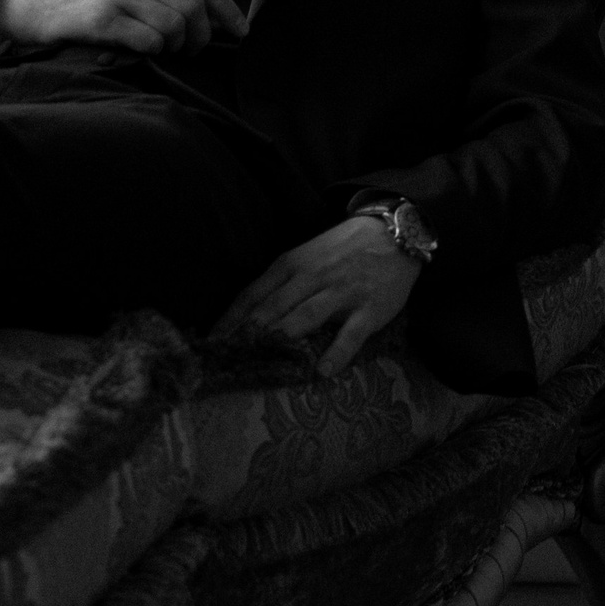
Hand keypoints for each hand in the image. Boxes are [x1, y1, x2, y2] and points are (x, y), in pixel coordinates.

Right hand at [0, 0, 246, 57]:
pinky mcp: (103, 18)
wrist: (30, 2)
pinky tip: (140, 52)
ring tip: (164, 52)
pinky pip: (150, 41)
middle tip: (191, 52)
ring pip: (176, 25)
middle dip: (202, 37)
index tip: (241, 32)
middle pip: (194, 6)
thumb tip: (207, 18)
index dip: (228, 10)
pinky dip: (154, 53)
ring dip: (177, 47)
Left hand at [214, 214, 420, 367]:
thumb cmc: (340, 251)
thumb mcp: (305, 258)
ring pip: (306, 316)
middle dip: (250, 334)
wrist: (393, 234)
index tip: (211, 343)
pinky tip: (322, 372)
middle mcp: (311, 277)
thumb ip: (280, 284)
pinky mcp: (368, 309)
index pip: (252, 294)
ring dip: (284, 339)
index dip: (231, 320)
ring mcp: (340, 292)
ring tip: (266, 363)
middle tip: (230, 360)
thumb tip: (248, 317)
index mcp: (290, 264)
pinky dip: (336, 353)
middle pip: (273, 308)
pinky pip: (350, 334)